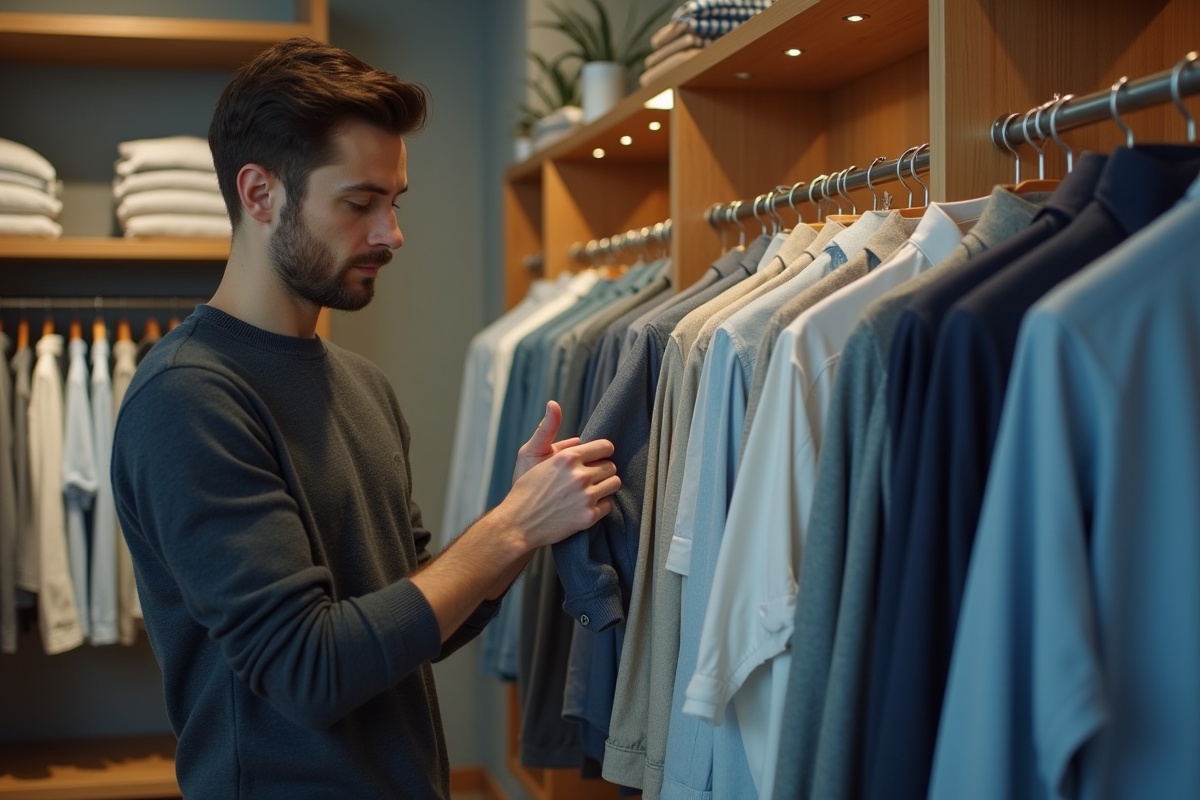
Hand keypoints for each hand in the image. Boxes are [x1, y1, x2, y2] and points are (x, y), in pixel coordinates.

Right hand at [498, 409, 618, 550]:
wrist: (518, 524)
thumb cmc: (525, 488)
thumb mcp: (531, 453)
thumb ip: (548, 429)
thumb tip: (554, 404)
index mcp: (568, 458)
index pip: (605, 447)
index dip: (603, 451)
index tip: (600, 456)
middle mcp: (580, 476)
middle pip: (611, 466)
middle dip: (602, 469)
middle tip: (590, 476)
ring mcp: (586, 497)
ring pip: (614, 484)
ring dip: (605, 486)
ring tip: (592, 489)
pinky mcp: (588, 516)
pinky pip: (608, 504)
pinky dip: (600, 505)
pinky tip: (586, 504)